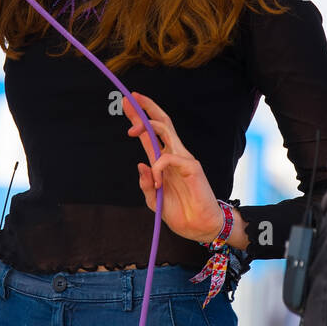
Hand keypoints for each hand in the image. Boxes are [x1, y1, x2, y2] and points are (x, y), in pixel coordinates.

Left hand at [121, 91, 225, 242]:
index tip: (127, 104)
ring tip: (131, 130)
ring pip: (166, 129)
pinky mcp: (192, 167)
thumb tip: (140, 165)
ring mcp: (184, 159)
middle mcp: (173, 155)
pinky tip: (156, 182)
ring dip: (147, 125)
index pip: (150, 134)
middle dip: (145, 108)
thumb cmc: (180, 213)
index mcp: (163, 162)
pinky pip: (169, 158)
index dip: (139, 118)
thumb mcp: (154, 200)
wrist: (199, 227)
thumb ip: (145, 184)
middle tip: (130, 98)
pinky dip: (157, 167)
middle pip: (161, 123)